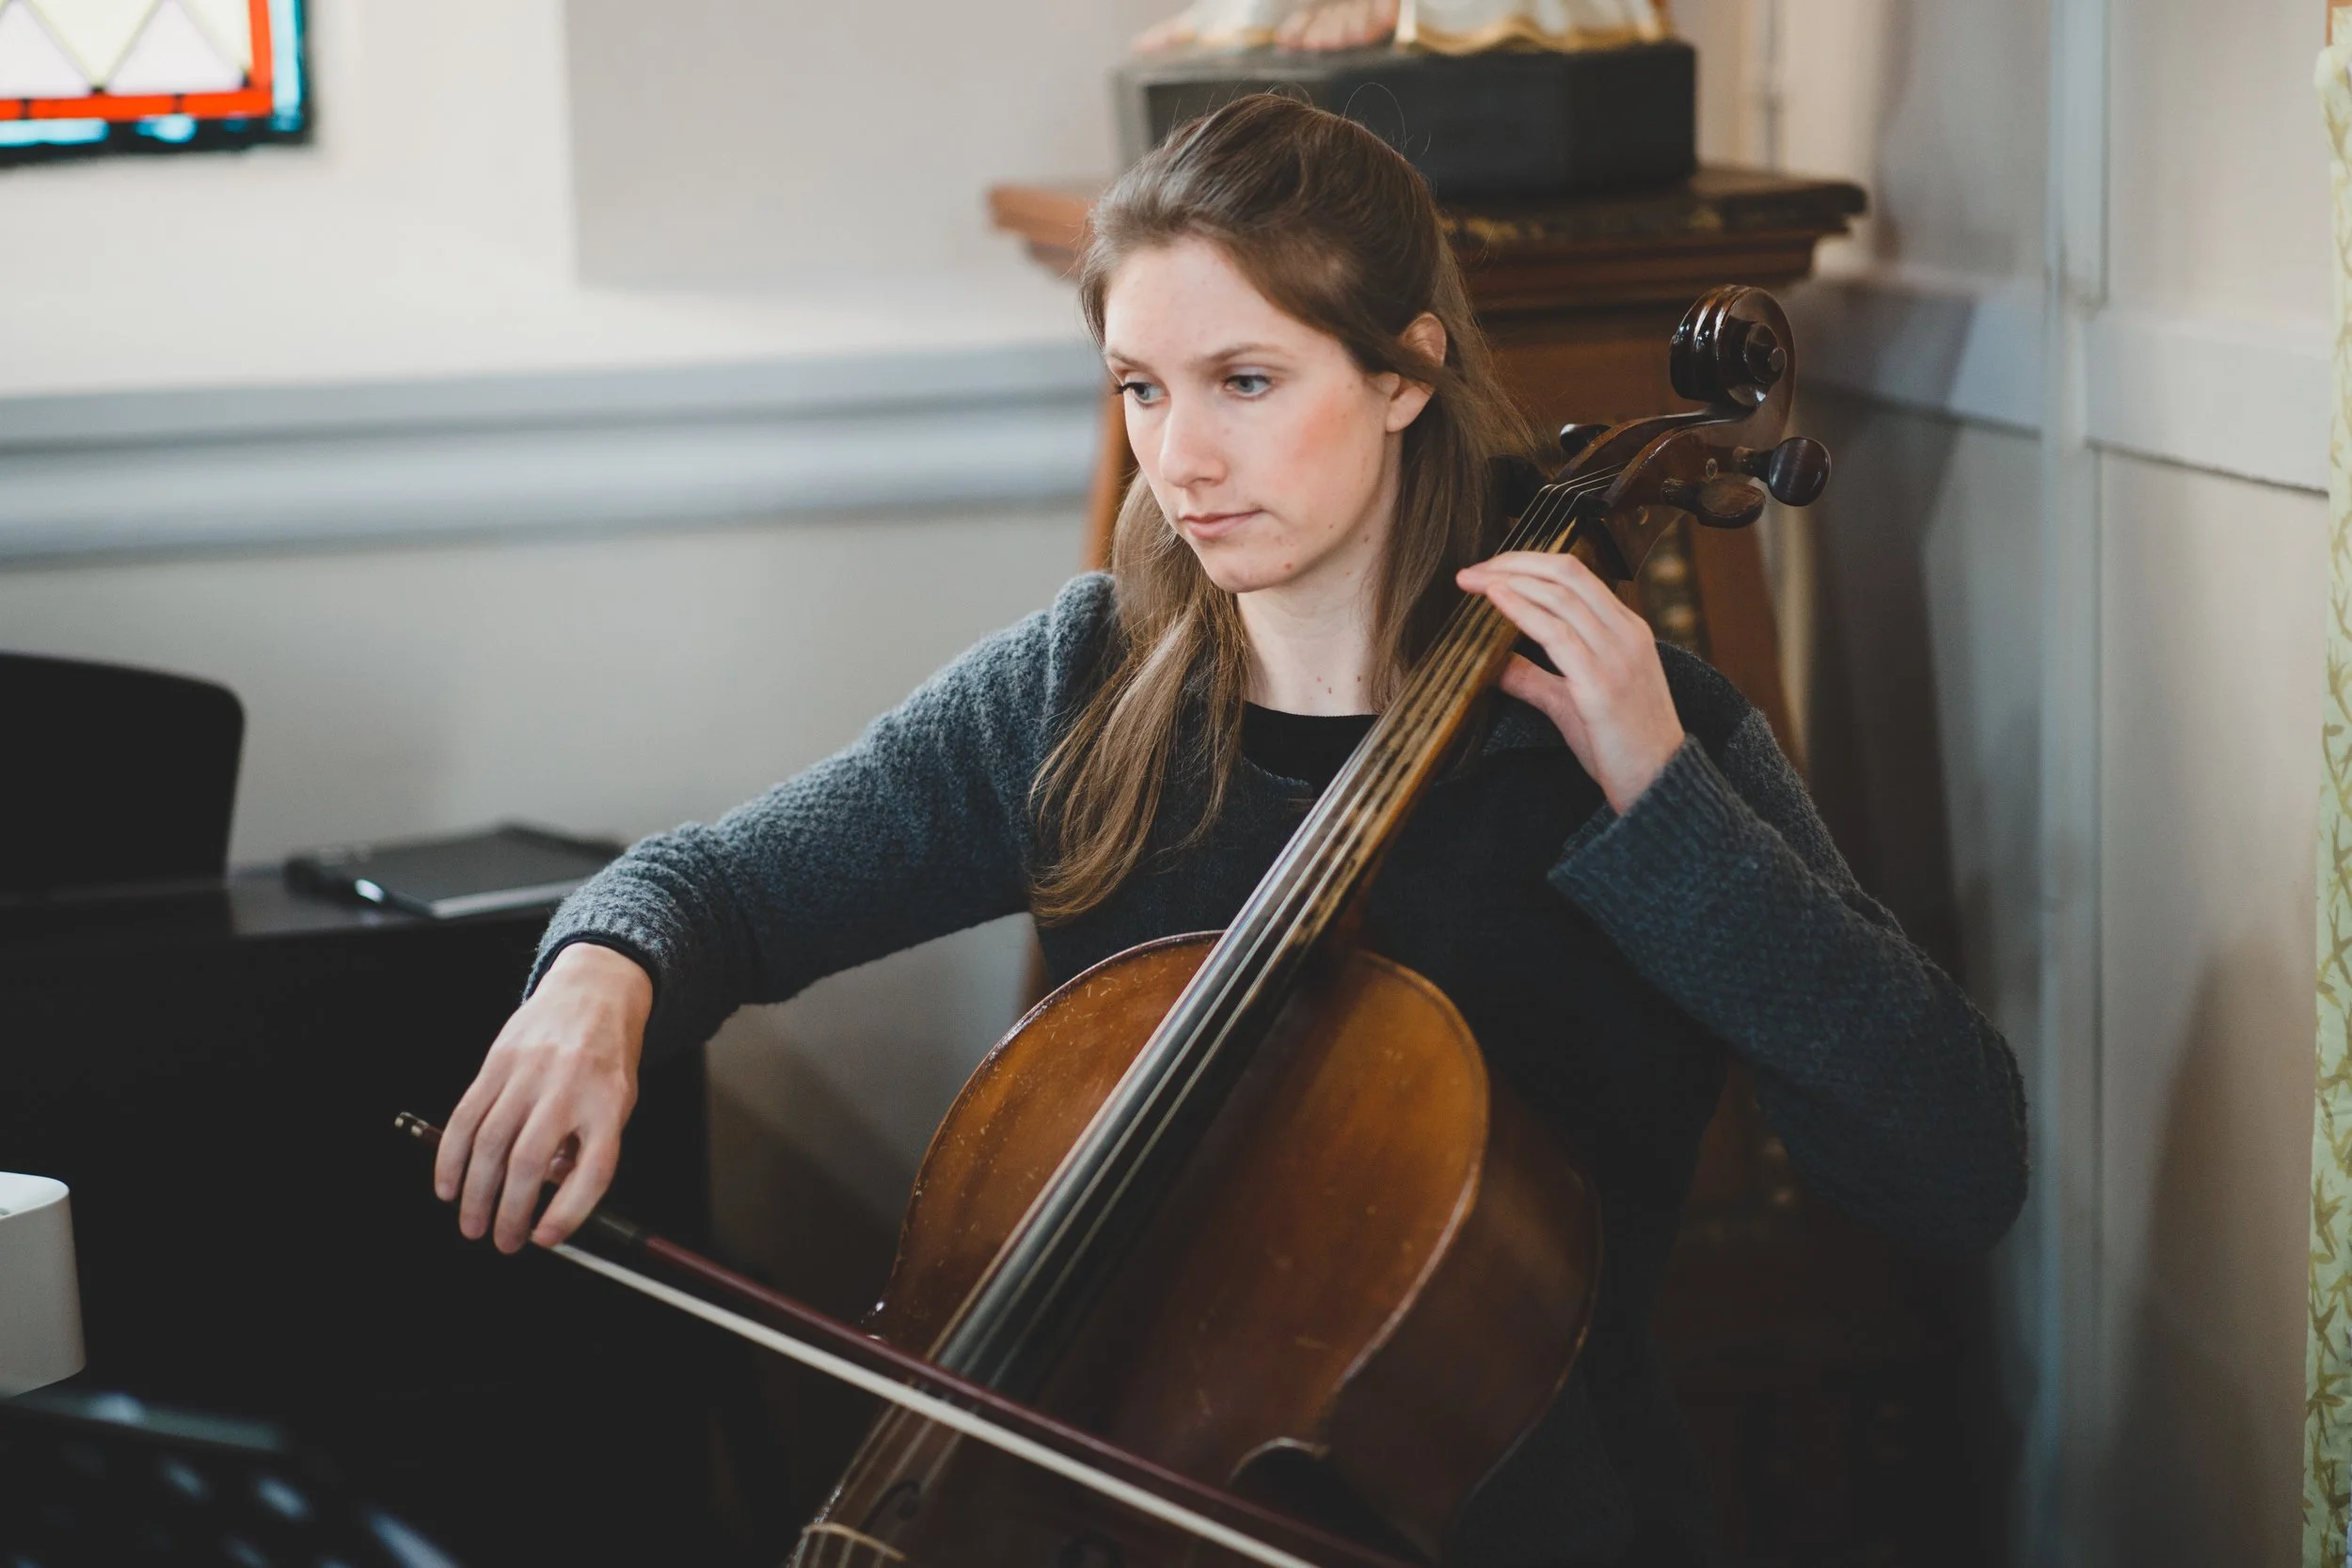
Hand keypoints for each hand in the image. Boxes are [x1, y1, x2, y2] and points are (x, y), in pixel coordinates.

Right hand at [433, 942, 651, 1252]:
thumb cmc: (607, 1058)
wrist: (593, 991)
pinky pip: (465, 1116)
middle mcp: (569, 1086)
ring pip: (490, 1142)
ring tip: (472, 1224)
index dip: (569, 1210)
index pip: (595, 1167)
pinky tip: (447, 1185)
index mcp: (610, 1102)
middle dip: (510, 1211)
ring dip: (475, 1192)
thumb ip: (589, 1147)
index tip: (546, 1238)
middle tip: (503, 1242)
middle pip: (530, 1160)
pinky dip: (451, 1157)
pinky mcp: (496, 1062)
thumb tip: (549, 1195)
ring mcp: (529, 1072)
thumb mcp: (619, 1102)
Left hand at [1457, 551, 1684, 813]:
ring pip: (1560, 595)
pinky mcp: (1600, 685)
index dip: (1528, 563)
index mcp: (1626, 630)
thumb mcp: (1572, 701)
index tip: (1489, 569)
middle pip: (1567, 573)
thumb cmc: (1622, 746)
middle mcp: (1626, 634)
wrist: (1660, 784)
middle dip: (1514, 562)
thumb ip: (1535, 678)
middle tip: (1471, 570)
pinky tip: (1495, 598)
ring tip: (1472, 580)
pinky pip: (1557, 633)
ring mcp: (1616, 656)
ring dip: (1509, 580)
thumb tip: (1494, 663)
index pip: (1577, 575)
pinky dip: (1522, 609)